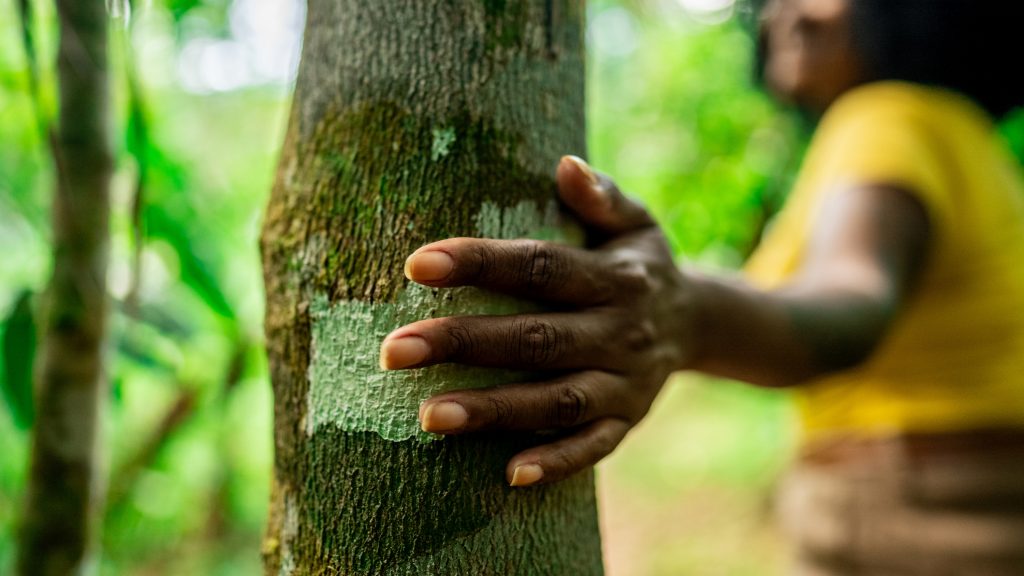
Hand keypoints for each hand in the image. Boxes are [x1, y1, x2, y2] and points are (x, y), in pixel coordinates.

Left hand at [380, 156, 693, 486]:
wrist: (697, 323)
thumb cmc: (639, 263)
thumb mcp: (637, 221)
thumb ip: (603, 195)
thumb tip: (564, 165)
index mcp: (617, 277)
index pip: (542, 268)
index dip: (481, 264)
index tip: (417, 264)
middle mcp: (622, 331)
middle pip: (537, 338)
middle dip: (464, 343)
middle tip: (393, 350)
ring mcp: (627, 384)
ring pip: (557, 400)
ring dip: (495, 409)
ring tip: (428, 416)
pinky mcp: (627, 422)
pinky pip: (593, 447)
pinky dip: (556, 461)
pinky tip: (508, 475)